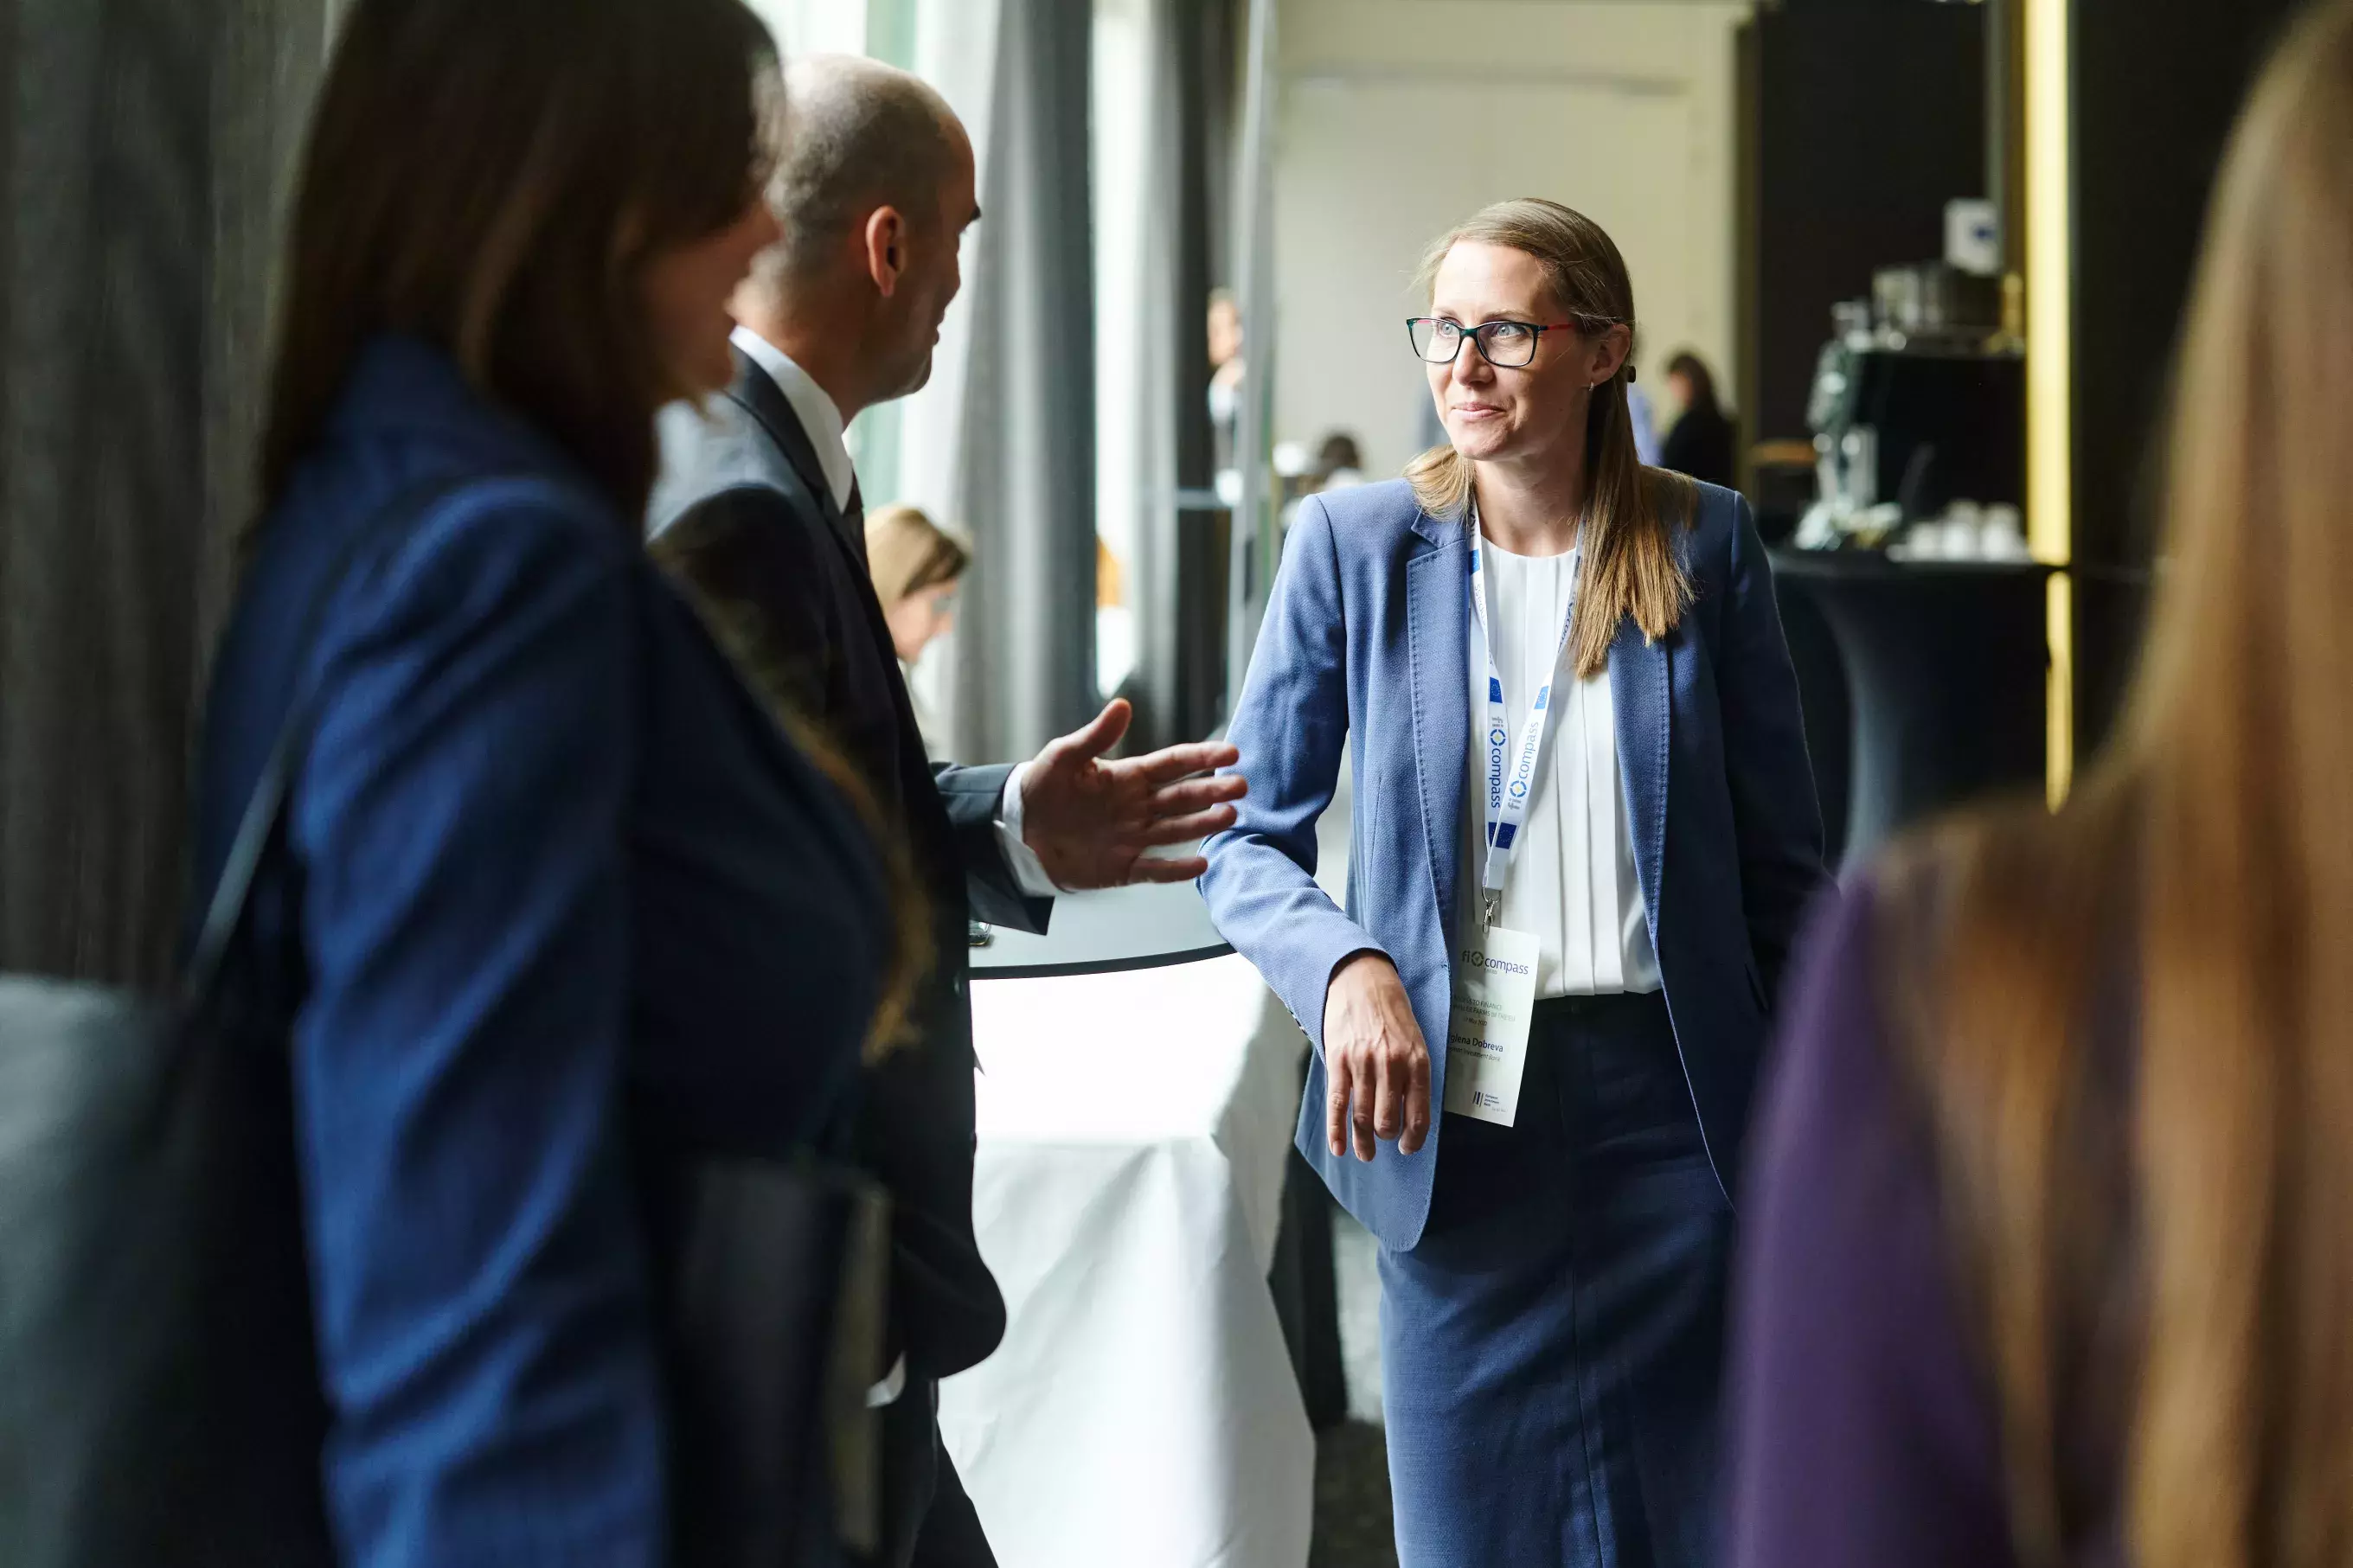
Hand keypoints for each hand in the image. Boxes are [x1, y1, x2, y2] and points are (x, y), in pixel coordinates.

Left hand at [1019, 698, 1246, 888]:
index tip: (1231, 753)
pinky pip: (1155, 868)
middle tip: (1241, 786)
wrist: (1018, 831)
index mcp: (1128, 777)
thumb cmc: (1041, 787)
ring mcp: (1133, 838)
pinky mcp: (1122, 868)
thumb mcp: (1064, 756)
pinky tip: (1201, 864)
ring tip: (1230, 816)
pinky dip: (1177, 869)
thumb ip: (1095, 736)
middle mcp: (1138, 807)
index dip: (1202, 758)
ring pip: (1176, 830)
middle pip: (1183, 798)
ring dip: (1203, 824)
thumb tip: (1123, 705)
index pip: (1173, 764)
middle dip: (1213, 791)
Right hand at [1321, 952, 1431, 1160]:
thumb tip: (1409, 1116)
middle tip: (1383, 1141)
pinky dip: (1337, 1131)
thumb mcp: (1415, 1042)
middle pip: (1387, 1121)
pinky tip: (1339, 1148)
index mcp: (1417, 1062)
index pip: (1418, 1115)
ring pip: (1362, 1117)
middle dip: (1385, 1137)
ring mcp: (1363, 1063)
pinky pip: (1338, 1104)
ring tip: (1364, 1153)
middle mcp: (1392, 1065)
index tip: (1407, 1148)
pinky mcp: (1338, 1060)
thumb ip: (1413, 1076)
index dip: (1413, 1139)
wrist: (1362, 980)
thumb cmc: (1392, 1013)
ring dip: (1363, 1142)